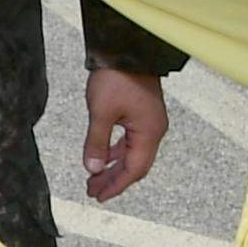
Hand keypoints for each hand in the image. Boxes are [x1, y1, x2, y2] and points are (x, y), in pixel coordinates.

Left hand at [83, 67, 169, 201]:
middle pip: (135, 165)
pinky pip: (131, 141)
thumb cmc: (116, 78)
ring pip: (133, 154)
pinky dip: (118, 151)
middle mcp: (154, 131)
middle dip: (114, 180)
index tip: (99, 196)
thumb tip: (93, 169)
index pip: (134, 170)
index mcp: (149, 133)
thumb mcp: (101, 112)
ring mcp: (150, 123)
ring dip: (114, 166)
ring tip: (95, 178)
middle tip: (93, 191)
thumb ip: (97, 143)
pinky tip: (105, 157)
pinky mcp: (143, 114)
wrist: (126, 50)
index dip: (116, 185)